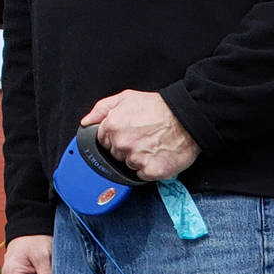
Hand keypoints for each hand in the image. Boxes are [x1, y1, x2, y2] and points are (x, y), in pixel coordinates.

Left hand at [81, 90, 199, 180]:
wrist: (187, 119)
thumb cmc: (158, 108)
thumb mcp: (126, 98)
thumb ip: (102, 109)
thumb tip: (87, 122)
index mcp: (112, 126)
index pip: (103, 142)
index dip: (116, 138)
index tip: (129, 134)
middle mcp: (122, 144)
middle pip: (116, 155)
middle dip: (127, 149)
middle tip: (143, 139)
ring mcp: (136, 159)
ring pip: (129, 166)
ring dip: (138, 160)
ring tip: (152, 146)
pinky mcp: (151, 171)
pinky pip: (142, 176)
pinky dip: (149, 169)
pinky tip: (157, 156)